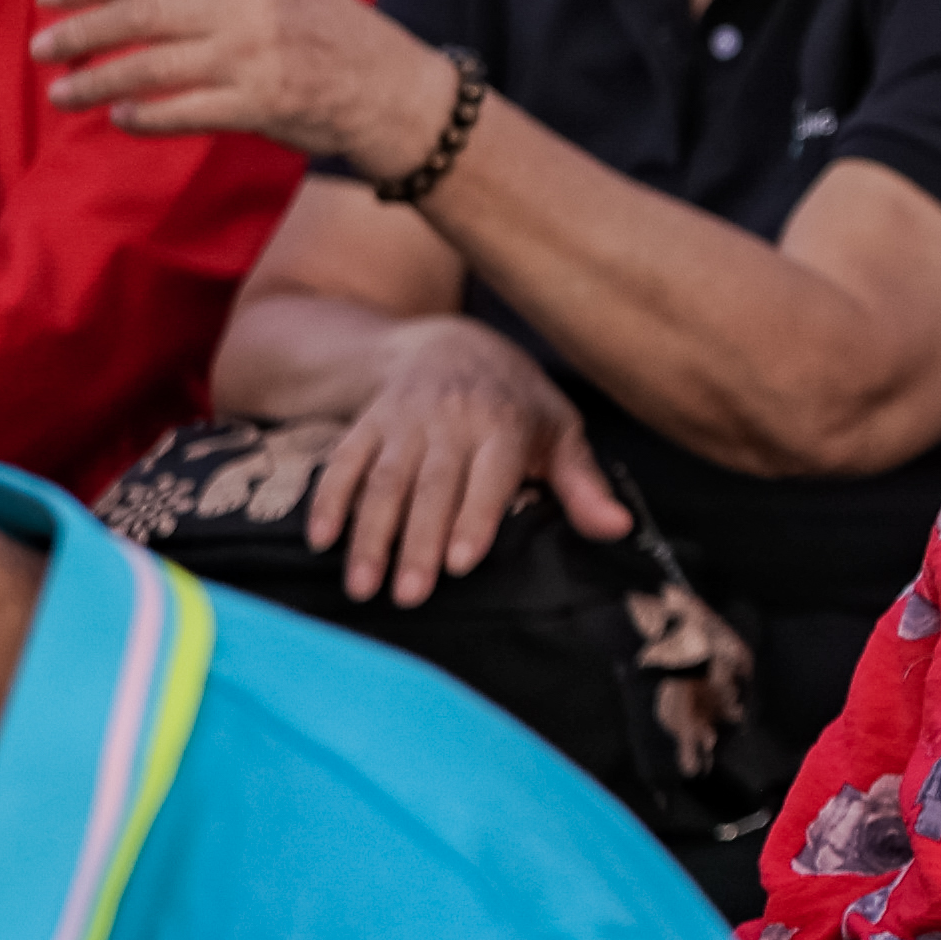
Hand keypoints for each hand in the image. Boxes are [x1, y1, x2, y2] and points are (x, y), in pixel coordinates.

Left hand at [35, 0, 443, 172]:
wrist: (390, 86)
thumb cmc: (324, 22)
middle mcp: (247, 5)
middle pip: (140, 14)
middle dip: (80, 31)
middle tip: (39, 46)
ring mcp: (254, 56)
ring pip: (152, 66)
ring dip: (97, 81)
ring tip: (61, 92)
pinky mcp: (261, 104)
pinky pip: (186, 111)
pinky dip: (146, 117)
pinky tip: (118, 118)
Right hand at [304, 318, 633, 605]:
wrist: (449, 342)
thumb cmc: (517, 402)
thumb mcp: (560, 430)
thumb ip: (584, 484)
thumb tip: (619, 528)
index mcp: (505, 424)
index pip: (490, 474)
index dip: (474, 517)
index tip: (461, 563)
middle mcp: (452, 420)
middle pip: (431, 486)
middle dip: (417, 543)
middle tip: (409, 597)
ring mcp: (404, 420)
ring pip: (383, 480)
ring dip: (370, 535)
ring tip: (363, 587)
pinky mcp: (367, 423)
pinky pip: (343, 462)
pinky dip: (329, 500)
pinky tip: (321, 542)